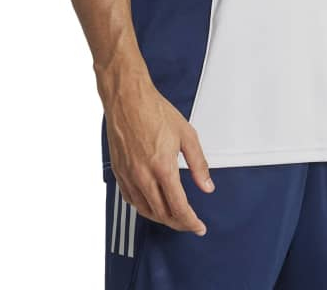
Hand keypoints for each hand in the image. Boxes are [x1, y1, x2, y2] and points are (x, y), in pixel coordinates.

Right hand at [104, 71, 215, 234]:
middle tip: (190, 223)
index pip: (178, 207)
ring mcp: (128, 175)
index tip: (199, 227)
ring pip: (145, 210)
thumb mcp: (186, 134)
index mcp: (162, 167)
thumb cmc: (154, 110)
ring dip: (161, 218)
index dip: (190, 222)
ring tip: (174, 217)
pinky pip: (130, 199)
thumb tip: (207, 186)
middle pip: (162, 213)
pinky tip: (151, 204)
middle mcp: (143, 175)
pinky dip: (143, 208)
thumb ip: (198, 164)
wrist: (127, 98)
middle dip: (178, 223)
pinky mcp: (119, 172)